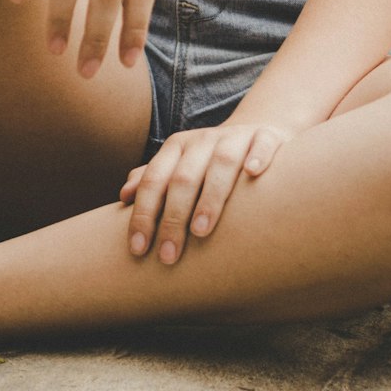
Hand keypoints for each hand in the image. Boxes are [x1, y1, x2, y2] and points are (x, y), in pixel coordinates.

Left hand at [119, 121, 291, 263]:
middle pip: (184, 176)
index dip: (144, 214)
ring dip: (210, 196)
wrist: (255, 134)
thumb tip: (123, 195)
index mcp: (177, 147)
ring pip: (221, 162)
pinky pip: (263, 144)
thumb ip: (153, 181)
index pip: (154, 181)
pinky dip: (258, 156)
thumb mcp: (179, 167)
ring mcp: (236, 137)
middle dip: (173, 217)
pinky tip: (253, 173)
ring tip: (201, 231)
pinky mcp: (267, 137)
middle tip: (168, 256)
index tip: (138, 250)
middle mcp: (203, 140)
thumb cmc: (209, 164)